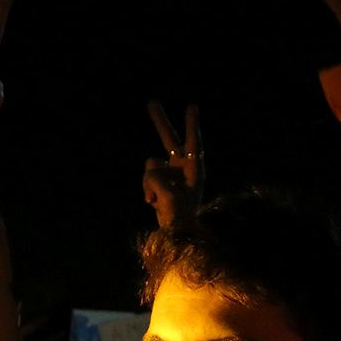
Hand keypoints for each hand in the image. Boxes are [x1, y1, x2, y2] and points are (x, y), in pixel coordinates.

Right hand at [142, 101, 204, 228]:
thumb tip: (150, 170)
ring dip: (149, 183)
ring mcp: (170, 175)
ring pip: (150, 165)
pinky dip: (147, 190)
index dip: (191, 125)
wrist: (177, 238)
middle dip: (160, 122)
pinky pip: (146, 177)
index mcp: (194, 171)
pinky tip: (153, 203)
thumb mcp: (168, 196)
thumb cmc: (180, 219)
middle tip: (152, 102)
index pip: (193, 143)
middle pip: (170, 140)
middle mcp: (183, 169)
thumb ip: (156, 178)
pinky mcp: (160, 183)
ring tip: (157, 201)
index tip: (192, 106)